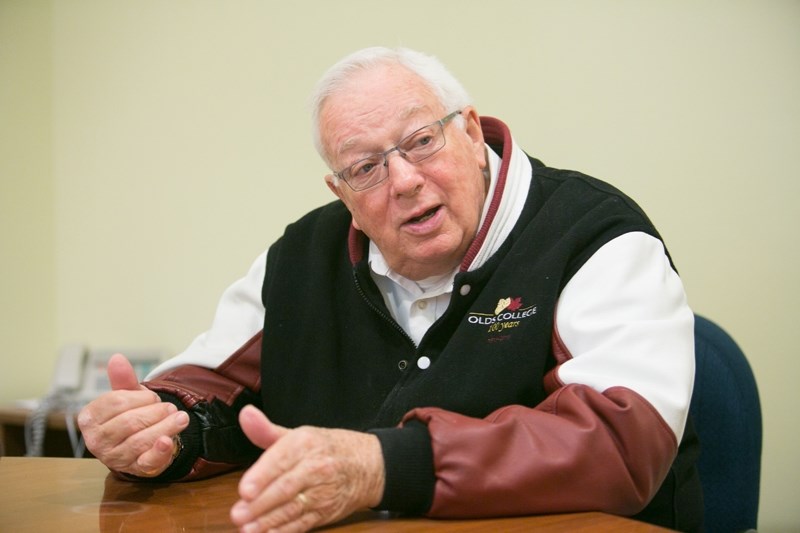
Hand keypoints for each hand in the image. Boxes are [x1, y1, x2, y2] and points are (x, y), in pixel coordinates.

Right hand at [77, 353, 188, 476]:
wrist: (142, 443)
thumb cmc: (131, 415)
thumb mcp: (127, 396)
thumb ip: (123, 379)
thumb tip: (117, 358)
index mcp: (89, 418)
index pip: (116, 402)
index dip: (139, 397)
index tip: (152, 397)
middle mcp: (97, 441)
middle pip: (129, 422)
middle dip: (155, 412)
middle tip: (170, 407)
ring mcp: (115, 457)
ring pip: (140, 440)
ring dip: (165, 426)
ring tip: (181, 418)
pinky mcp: (135, 470)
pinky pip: (147, 461)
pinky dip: (159, 451)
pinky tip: (168, 441)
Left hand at [230, 405, 384, 532]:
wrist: (368, 464)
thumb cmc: (326, 448)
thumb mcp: (299, 435)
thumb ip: (266, 430)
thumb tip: (245, 414)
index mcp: (305, 443)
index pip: (281, 460)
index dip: (261, 476)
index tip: (244, 489)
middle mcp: (316, 467)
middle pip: (286, 487)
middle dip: (260, 504)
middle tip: (238, 514)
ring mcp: (322, 491)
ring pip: (293, 508)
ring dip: (268, 521)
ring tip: (248, 529)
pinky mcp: (326, 511)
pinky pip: (304, 523)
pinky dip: (286, 531)